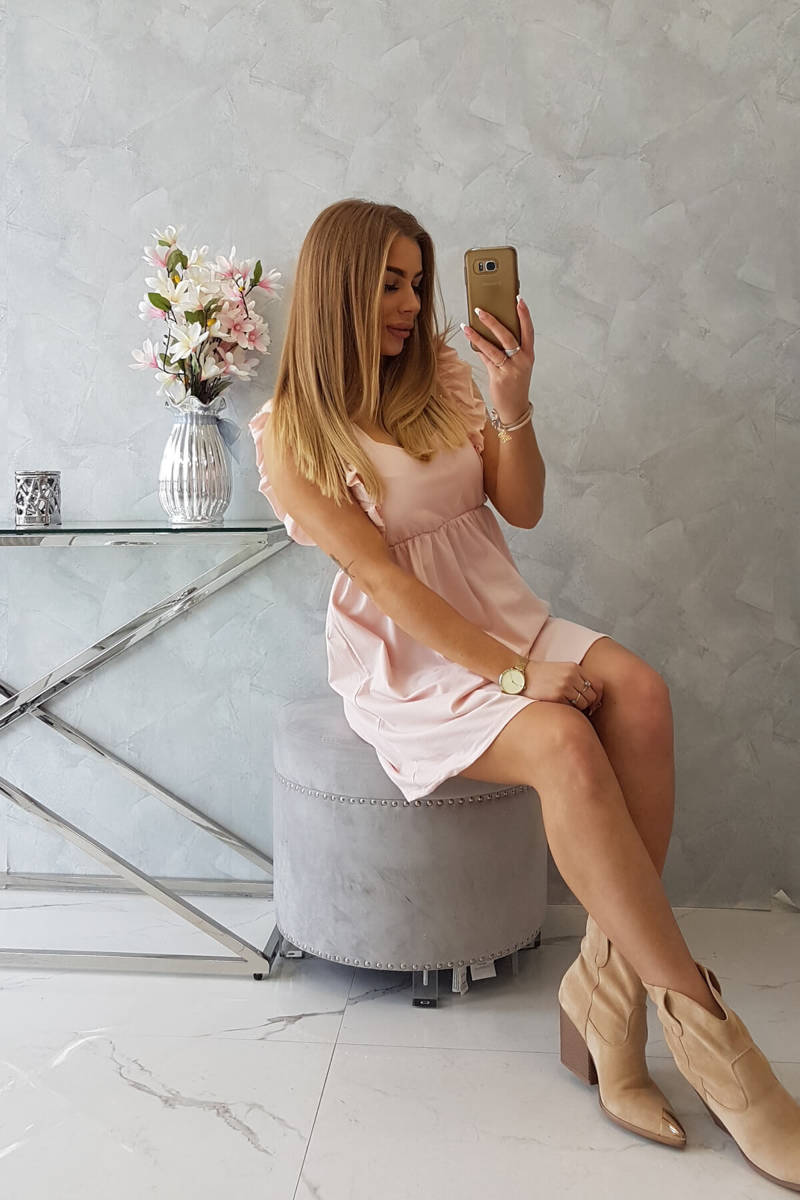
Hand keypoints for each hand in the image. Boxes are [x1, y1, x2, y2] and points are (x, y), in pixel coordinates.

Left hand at [462, 296, 534, 420]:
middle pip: (507, 336)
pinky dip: (478, 349)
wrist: (515, 408)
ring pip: (492, 348)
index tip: (518, 300)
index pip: (528, 330)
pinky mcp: (499, 377)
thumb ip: (507, 350)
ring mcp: (510, 369)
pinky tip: (469, 339)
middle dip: (493, 321)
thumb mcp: (517, 366)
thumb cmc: (515, 385)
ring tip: (467, 325)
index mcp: (529, 355)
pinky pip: (486, 359)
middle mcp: (522, 361)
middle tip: (480, 310)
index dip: (524, 315)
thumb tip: (490, 331)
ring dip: (478, 336)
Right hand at [521, 660, 602, 717]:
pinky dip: (570, 710)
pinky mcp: (557, 696)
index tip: (593, 703)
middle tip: (582, 708)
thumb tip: (593, 698)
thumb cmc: (541, 675)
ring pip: (584, 703)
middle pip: (592, 696)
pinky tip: (562, 707)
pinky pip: (572, 708)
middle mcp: (572, 675)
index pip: (597, 684)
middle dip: (589, 704)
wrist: (521, 675)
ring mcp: (565, 685)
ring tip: (570, 707)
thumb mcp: (561, 670)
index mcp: (574, 668)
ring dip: (579, 708)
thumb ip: (576, 678)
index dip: (598, 696)